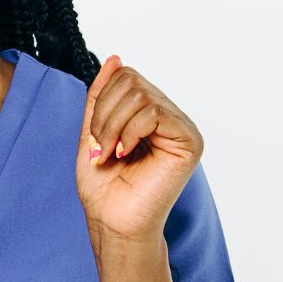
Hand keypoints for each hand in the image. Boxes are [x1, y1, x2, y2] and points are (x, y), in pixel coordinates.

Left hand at [75, 53, 204, 244]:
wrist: (113, 222)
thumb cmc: (104, 186)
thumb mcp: (93, 131)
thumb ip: (102, 95)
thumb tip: (114, 58)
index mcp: (149, 113)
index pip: (125, 77)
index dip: (101, 101)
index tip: (94, 139)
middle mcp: (170, 116)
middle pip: (131, 82)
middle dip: (104, 115)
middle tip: (100, 148)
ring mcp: (181, 127)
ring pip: (140, 96)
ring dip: (112, 126)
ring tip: (110, 154)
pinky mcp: (189, 141)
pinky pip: (154, 113)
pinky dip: (129, 133)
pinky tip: (125, 155)